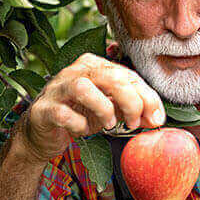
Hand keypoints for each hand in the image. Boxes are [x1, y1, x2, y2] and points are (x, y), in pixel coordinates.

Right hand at [21, 53, 165, 161]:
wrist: (43, 133)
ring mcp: (57, 89)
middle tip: (135, 123)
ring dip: (104, 108)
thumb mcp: (111, 110)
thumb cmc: (79, 115)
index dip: (147, 97)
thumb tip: (156, 118)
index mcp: (95, 65)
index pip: (128, 75)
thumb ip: (132, 109)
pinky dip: (78, 124)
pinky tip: (83, 130)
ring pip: (83, 87)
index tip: (156, 118)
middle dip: (131, 101)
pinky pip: (63, 113)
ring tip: (109, 124)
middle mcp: (75, 71)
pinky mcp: (44, 109)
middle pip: (110, 76)